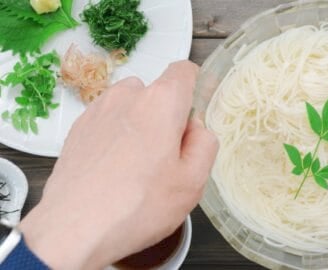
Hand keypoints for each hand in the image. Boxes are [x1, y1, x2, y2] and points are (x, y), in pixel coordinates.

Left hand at [19, 61, 217, 269]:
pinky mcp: (78, 127)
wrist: (74, 229)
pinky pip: (108, 121)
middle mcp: (127, 96)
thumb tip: (196, 128)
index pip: (184, 71)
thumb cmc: (137, 206)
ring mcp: (98, 110)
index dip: (194, 88)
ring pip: (132, 106)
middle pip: (158, 93)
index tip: (193, 116)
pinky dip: (117, 135)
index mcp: (161, 102)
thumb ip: (206, 144)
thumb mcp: (193, 181)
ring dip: (141, 125)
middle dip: (167, 117)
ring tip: (138, 166)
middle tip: (166, 157)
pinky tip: (115, 170)